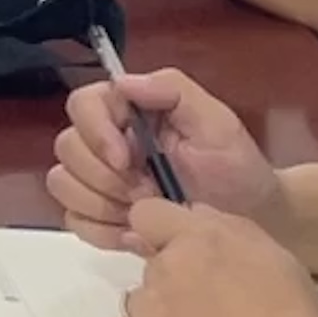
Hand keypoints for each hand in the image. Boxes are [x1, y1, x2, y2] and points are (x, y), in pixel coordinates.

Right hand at [49, 68, 281, 246]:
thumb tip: (123, 82)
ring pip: (63, 184)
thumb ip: (172, 91)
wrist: (253, 221)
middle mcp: (106, 141)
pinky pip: (75, 221)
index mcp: (128, 110)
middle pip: (67, 147)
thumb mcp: (216, 122)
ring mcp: (99, 181)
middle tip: (149, 193)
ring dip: (102, 204)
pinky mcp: (100, 216)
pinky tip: (136, 234)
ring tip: (146, 212)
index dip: (96, 132)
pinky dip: (102, 230)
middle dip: (105, 177)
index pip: (83, 104)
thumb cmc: (237, 169)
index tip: (127, 160)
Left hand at [101, 201, 317, 316]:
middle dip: (175, 280)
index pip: (146, 214)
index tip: (181, 251)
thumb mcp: (276, 255)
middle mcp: (167, 266)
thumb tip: (193, 213)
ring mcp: (149, 308)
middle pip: (151, 264)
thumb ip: (229, 226)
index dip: (161, 231)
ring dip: (159, 312)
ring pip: (138, 300)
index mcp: (200, 237)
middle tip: (211, 309)